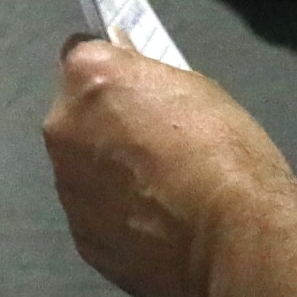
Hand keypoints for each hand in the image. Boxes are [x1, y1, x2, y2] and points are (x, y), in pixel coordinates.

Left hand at [42, 41, 296, 296]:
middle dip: (105, 127)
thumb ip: (148, 85)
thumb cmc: (223, 152)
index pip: (81, 55)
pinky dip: (118, 219)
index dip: (112, 74)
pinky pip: (96, 217)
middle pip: (76, 118)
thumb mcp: (195, 90)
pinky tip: (159, 229)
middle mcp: (64, 129)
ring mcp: (68, 190)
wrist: (232, 241)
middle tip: (154, 146)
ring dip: (108, 176)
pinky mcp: (82, 240)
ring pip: (83, 171)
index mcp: (88, 79)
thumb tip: (132, 89)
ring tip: (162, 196)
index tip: (135, 91)